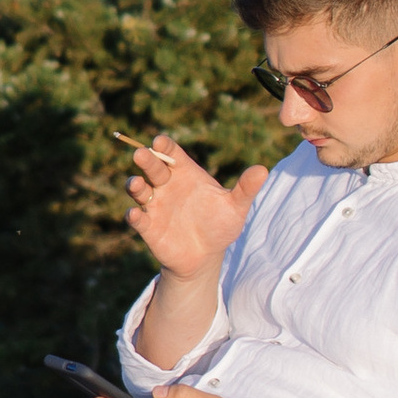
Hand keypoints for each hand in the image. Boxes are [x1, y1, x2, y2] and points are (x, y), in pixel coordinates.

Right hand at [125, 136, 266, 281]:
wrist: (206, 255)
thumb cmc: (220, 225)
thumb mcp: (235, 207)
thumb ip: (245, 188)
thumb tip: (263, 170)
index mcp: (185, 173)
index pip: (171, 154)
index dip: (164, 146)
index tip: (159, 142)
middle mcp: (166, 185)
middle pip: (153, 167)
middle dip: (146, 160)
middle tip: (141, 153)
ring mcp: (154, 205)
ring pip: (139, 190)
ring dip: (134, 185)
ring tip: (136, 184)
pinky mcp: (148, 226)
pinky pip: (137, 218)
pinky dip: (134, 216)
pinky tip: (135, 214)